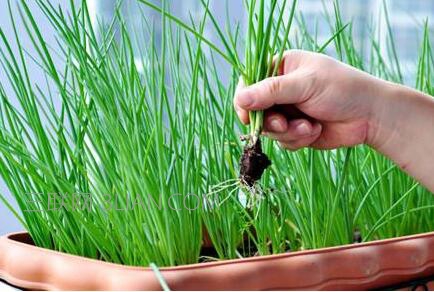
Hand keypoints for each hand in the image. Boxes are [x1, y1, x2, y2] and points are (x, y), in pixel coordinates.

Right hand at [234, 50, 383, 149]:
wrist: (370, 116)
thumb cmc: (342, 89)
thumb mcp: (305, 85)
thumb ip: (271, 91)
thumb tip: (240, 98)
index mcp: (281, 69)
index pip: (250, 82)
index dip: (244, 100)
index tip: (246, 116)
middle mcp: (281, 91)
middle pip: (256, 111)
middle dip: (270, 121)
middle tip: (283, 123)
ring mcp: (288, 112)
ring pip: (270, 130)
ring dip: (288, 132)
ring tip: (309, 126)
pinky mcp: (296, 131)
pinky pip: (283, 142)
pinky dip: (298, 140)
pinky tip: (316, 130)